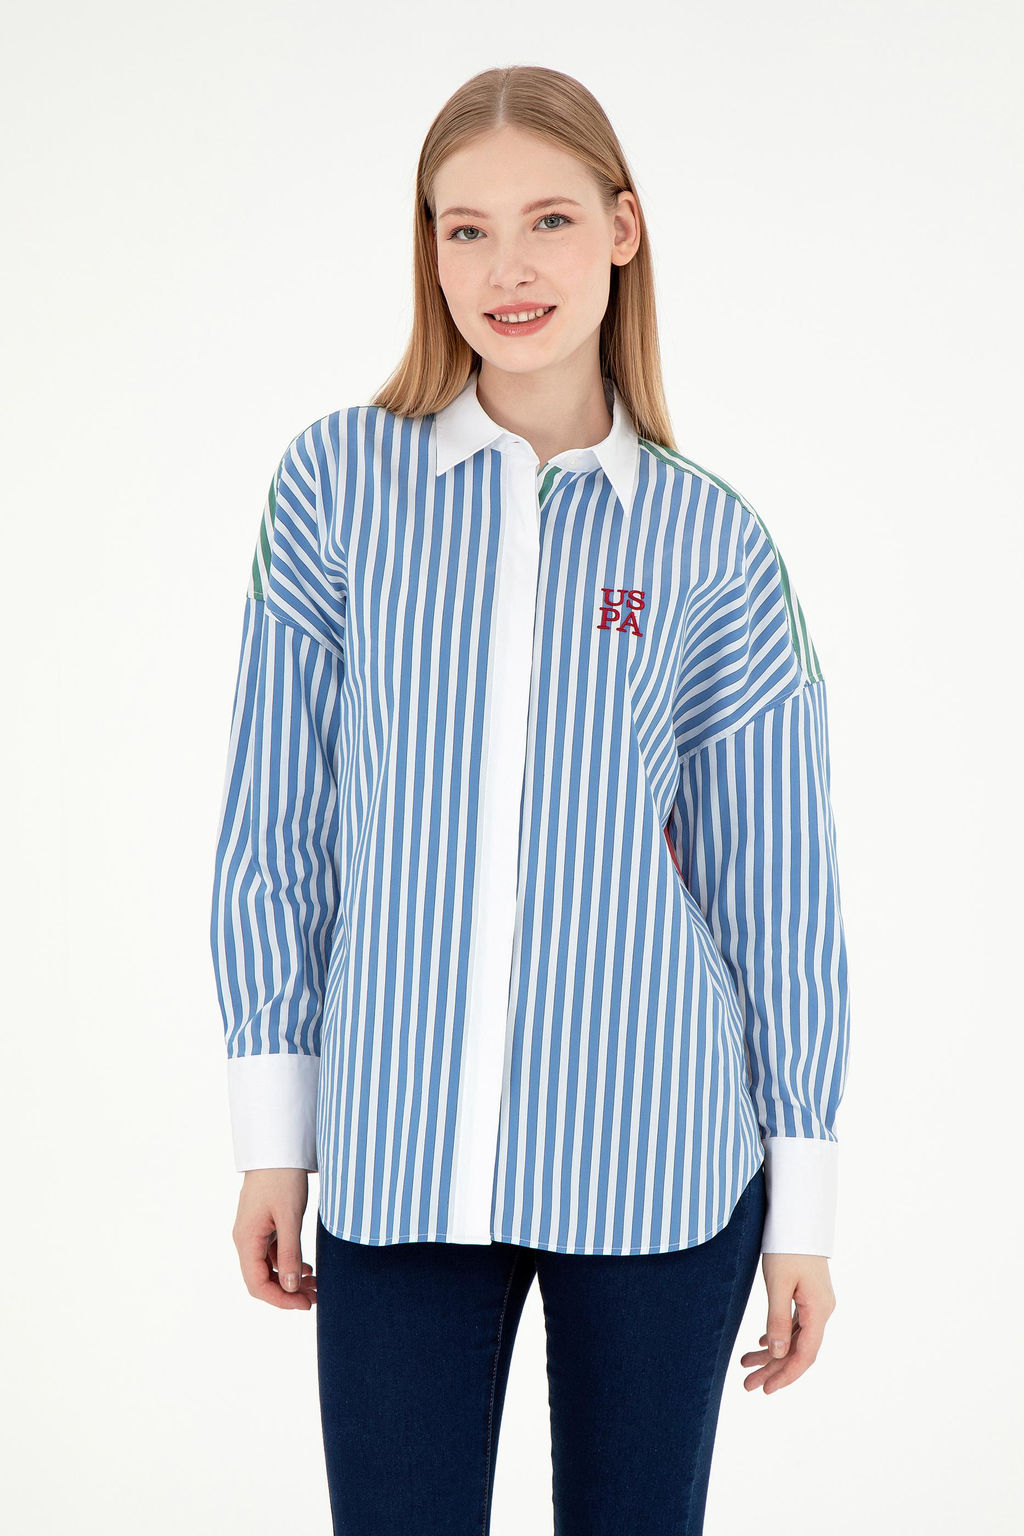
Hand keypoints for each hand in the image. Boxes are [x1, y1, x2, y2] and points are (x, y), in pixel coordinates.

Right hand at [233, 1168, 317, 1309]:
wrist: (278, 1148)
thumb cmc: (282, 1178)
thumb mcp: (289, 1217)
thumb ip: (289, 1253)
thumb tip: (289, 1287)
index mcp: (246, 1240)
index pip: (257, 1284)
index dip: (281, 1300)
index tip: (306, 1304)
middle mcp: (245, 1240)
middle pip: (262, 1280)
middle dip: (287, 1292)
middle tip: (316, 1297)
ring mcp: (253, 1233)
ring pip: (268, 1268)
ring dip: (290, 1279)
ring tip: (316, 1284)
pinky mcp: (263, 1226)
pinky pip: (272, 1254)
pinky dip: (288, 1264)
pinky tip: (306, 1267)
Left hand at [740, 1253, 835, 1393]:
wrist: (798, 1217)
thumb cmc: (787, 1247)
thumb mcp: (778, 1284)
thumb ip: (777, 1320)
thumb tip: (777, 1354)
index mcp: (819, 1310)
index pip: (804, 1355)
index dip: (786, 1375)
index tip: (766, 1389)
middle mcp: (822, 1310)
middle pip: (798, 1350)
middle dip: (773, 1369)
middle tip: (748, 1385)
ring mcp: (816, 1302)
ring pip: (794, 1338)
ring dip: (772, 1353)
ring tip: (745, 1364)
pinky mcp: (807, 1294)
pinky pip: (795, 1324)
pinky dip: (778, 1335)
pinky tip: (763, 1343)